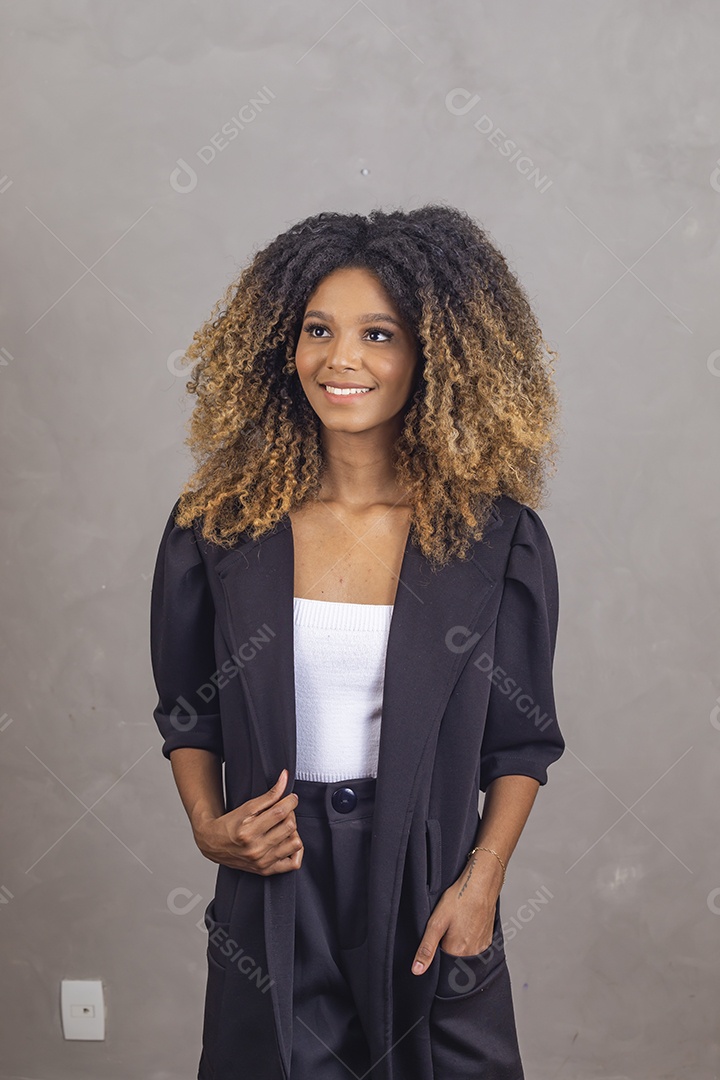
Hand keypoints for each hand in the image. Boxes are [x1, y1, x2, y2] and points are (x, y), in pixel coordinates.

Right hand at [193, 768, 303, 874]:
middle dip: (291, 814)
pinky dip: (296, 851)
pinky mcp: (266, 871)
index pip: (280, 812)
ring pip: (295, 843)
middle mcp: (255, 849)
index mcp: (248, 831)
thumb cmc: (230, 823)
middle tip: (284, 811)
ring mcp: (262, 862)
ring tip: (284, 826)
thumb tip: (285, 776)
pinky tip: (288, 841)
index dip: (291, 800)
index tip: (291, 797)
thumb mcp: (248, 806)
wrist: (213, 844)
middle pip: (290, 826)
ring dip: (294, 831)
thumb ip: (270, 794)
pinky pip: (293, 864)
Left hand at [411, 854, 501, 974]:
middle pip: (454, 956)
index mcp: (457, 952)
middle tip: (450, 924)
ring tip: (459, 922)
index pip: (441, 960)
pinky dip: (470, 937)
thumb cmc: (459, 899)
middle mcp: (472, 954)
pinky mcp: (489, 939)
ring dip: (460, 941)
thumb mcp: (436, 922)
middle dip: (448, 944)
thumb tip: (417, 970)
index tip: (440, 932)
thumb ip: (426, 948)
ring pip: (465, 951)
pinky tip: (467, 922)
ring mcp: (482, 947)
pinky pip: (475, 945)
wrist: (480, 884)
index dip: (437, 946)